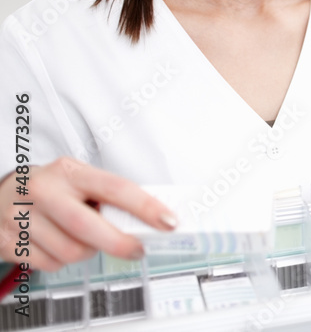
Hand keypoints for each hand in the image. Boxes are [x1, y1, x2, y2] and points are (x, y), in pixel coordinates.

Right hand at [0, 158, 177, 271]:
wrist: (2, 194)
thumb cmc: (53, 188)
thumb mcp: (80, 180)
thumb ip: (108, 196)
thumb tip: (150, 216)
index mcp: (70, 172)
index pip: (115, 188)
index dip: (146, 207)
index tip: (168, 221)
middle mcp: (44, 191)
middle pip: (89, 226)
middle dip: (120, 243)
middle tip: (137, 249)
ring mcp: (22, 217)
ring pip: (71, 251)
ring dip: (88, 252)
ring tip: (84, 239)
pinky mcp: (9, 242)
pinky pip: (50, 265)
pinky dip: (62, 261)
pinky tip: (58, 244)